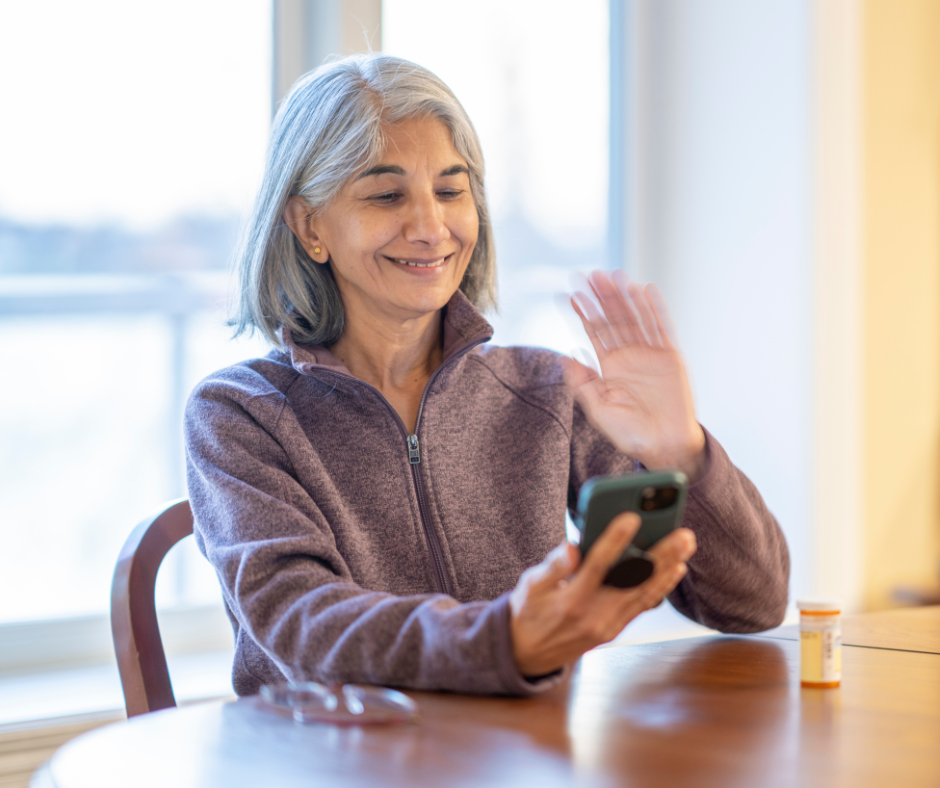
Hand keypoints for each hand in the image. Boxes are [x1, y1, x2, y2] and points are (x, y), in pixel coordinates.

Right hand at [509, 513, 696, 676]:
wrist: (528, 654)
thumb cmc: (528, 611)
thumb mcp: (528, 587)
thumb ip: (550, 567)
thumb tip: (571, 548)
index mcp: (569, 600)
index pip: (596, 565)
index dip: (614, 541)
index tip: (631, 517)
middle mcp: (593, 616)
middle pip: (632, 581)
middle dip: (660, 556)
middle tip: (683, 534)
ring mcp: (607, 626)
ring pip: (643, 594)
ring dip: (667, 568)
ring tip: (686, 545)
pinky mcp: (614, 630)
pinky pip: (642, 606)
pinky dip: (660, 587)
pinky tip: (675, 569)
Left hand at [565, 270, 705, 479]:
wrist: (666, 447)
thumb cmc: (631, 435)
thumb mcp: (599, 411)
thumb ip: (583, 385)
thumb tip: (566, 357)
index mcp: (610, 368)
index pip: (594, 334)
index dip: (583, 314)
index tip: (570, 295)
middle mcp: (629, 357)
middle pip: (613, 319)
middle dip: (601, 297)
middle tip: (589, 275)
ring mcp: (650, 355)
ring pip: (635, 318)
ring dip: (624, 297)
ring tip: (613, 275)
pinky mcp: (671, 358)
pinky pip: (662, 328)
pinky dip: (654, 309)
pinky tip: (645, 290)